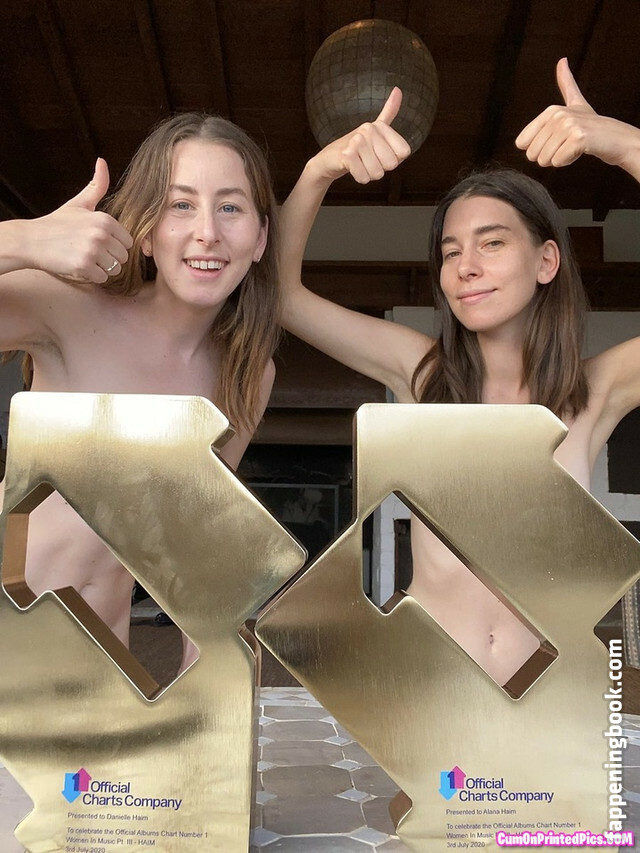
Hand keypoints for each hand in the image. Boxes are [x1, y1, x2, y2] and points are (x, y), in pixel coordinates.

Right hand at [29, 159, 132, 283]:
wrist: (32, 240)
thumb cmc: (57, 223)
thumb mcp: (79, 203)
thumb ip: (97, 186)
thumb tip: (102, 161)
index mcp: (105, 219)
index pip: (128, 242)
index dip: (115, 245)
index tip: (98, 242)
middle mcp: (101, 234)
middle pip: (123, 257)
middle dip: (109, 258)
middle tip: (90, 251)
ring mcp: (93, 250)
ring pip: (115, 269)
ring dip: (102, 268)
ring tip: (85, 258)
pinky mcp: (84, 266)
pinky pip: (102, 278)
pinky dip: (92, 276)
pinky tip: (79, 265)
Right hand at [306, 87, 411, 184]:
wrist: (329, 159)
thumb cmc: (355, 147)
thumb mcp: (374, 131)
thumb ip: (388, 112)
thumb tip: (398, 89)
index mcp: (378, 126)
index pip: (403, 152)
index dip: (394, 159)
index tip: (380, 154)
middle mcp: (368, 129)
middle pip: (391, 164)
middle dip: (381, 169)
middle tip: (367, 161)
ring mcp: (356, 141)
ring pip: (378, 173)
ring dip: (369, 174)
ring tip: (359, 164)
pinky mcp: (346, 155)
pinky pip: (364, 177)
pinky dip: (360, 178)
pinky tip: (352, 169)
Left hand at [515, 58, 639, 170]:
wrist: (616, 138)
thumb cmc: (593, 125)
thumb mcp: (576, 103)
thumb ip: (566, 84)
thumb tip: (562, 60)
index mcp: (551, 111)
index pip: (522, 143)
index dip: (537, 148)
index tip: (556, 140)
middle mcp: (558, 115)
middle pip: (532, 154)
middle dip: (548, 156)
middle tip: (566, 145)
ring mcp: (569, 125)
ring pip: (544, 160)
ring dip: (559, 159)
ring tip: (573, 147)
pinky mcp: (579, 138)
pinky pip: (558, 162)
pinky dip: (568, 161)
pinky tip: (579, 151)